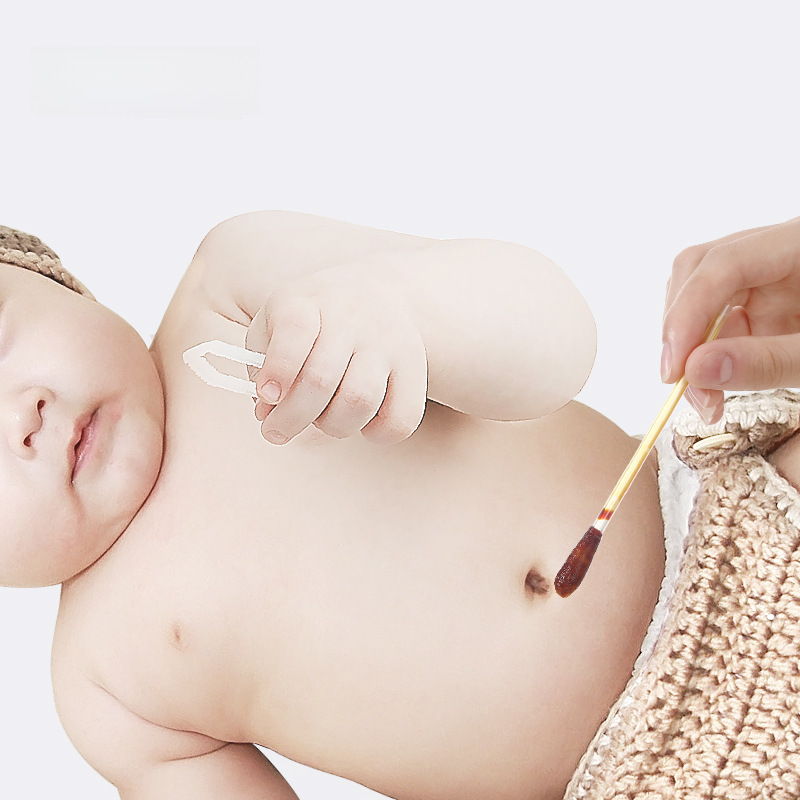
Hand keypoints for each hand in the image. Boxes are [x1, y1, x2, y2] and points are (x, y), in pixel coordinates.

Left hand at [244, 266, 427, 444]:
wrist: (379, 293)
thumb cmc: (314, 319)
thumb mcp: (276, 323)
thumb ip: (262, 366)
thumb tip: (267, 413)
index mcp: (310, 300)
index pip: (295, 330)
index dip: (277, 370)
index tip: (266, 395)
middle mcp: (353, 318)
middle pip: (321, 379)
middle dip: (291, 417)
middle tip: (276, 431)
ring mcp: (389, 343)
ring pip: (360, 402)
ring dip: (331, 426)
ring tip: (322, 419)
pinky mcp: (415, 370)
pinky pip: (401, 419)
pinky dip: (375, 434)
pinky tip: (360, 422)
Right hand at [662, 216, 799, 422]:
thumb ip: (767, 361)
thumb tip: (696, 371)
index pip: (721, 265)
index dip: (687, 315)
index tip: (675, 369)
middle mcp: (777, 251)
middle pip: (699, 271)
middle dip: (681, 329)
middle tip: (683, 384)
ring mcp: (770, 274)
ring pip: (701, 296)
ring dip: (691, 346)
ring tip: (704, 396)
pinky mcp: (767, 301)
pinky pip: (722, 320)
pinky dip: (711, 354)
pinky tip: (716, 385)